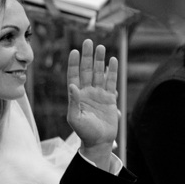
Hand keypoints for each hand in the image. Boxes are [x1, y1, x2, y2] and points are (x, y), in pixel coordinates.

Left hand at [67, 39, 118, 167]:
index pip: (73, 75)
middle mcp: (87, 92)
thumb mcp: (74, 118)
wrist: (99, 142)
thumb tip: (72, 86)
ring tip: (101, 47)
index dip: (73, 64)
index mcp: (76, 96)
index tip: (74, 51)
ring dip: (100, 60)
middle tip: (88, 42)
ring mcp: (98, 94)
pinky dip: (112, 71)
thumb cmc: (84, 132)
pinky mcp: (110, 98)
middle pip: (87, 70)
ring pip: (99, 73)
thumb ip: (73, 102)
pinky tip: (112, 60)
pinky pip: (111, 81)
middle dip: (87, 56)